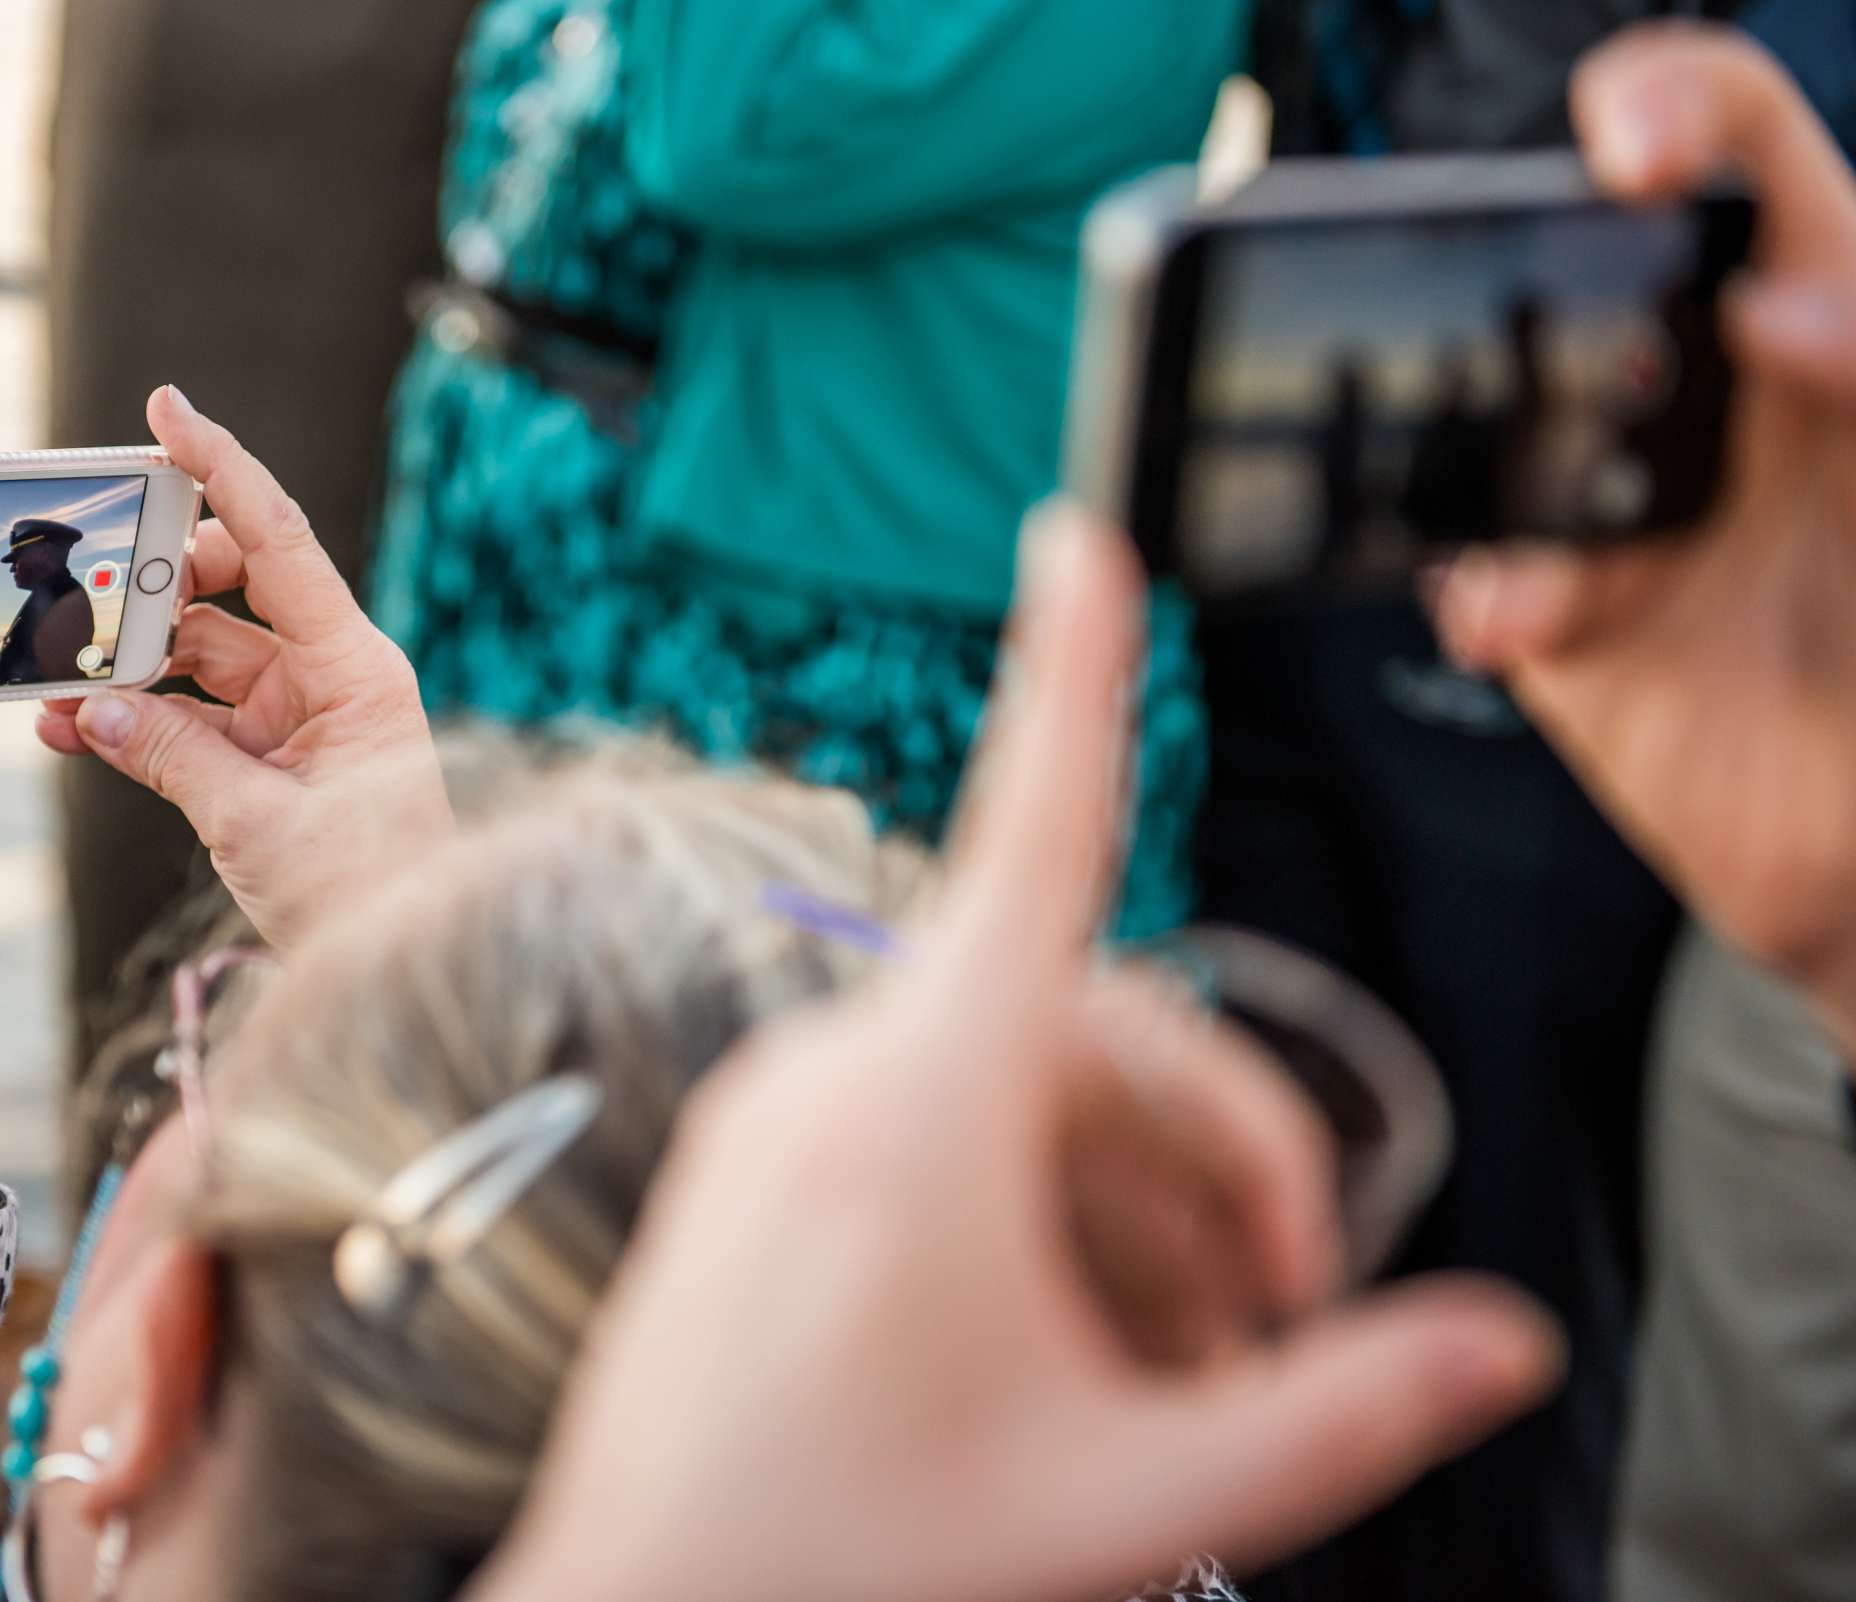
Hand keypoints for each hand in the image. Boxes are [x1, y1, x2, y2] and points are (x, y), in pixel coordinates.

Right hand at [39, 386, 452, 946]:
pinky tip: (72, 727)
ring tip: (56, 676)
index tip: (166, 409)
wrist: (400, 964)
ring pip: (197, 656)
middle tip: (84, 587)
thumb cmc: (366, 891)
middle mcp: (329, 677)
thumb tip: (92, 706)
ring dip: (126, 664)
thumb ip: (171, 756)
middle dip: (153, 581)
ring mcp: (298, 716)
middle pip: (230, 587)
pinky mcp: (270, 758)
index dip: (223, 468)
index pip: (280, 541)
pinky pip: (190, 717)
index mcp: (354, 668)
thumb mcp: (260, 822)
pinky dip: (136, 720)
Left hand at [481, 512, 1561, 1601]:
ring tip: (1176, 1365)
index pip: (1034, 831)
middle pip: (1086, 1029)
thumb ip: (1331, 1412)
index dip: (1073, 674)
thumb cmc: (837, 1552)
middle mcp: (834, 1070)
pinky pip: (911, 1128)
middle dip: (1219, 1154)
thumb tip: (1489, 1346)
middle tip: (1284, 1315)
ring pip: (1002, 1090)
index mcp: (922, 1096)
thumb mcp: (1129, 1490)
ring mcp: (776, 1117)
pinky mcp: (745, 1171)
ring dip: (1125, 1202)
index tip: (1081, 540)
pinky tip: (1062, 1340)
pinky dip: (1020, 1204)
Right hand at [1436, 23, 1855, 1049]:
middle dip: (1529, 280)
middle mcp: (1710, 393)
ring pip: (1500, 426)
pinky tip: (1526, 619)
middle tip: (1550, 337)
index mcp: (1824, 309)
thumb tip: (1771, 312)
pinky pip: (1481, 579)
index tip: (1629, 155)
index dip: (1665, 108)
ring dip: (1492, 457)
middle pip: (1579, 270)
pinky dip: (1487, 592)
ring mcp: (1624, 508)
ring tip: (1552, 539)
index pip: (1735, 146)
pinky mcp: (1564, 623)